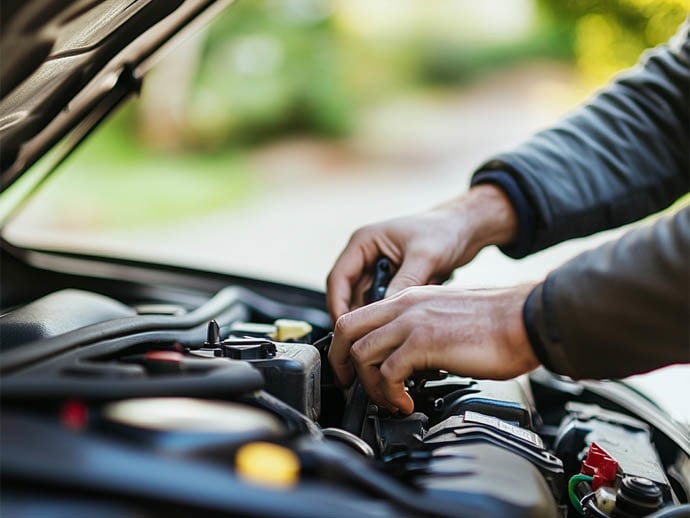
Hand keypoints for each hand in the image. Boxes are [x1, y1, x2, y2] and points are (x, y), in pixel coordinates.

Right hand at [326, 184, 517, 322]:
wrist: (467, 229)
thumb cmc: (445, 230)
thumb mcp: (424, 256)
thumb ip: (404, 282)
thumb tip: (386, 311)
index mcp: (364, 242)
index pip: (338, 278)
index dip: (338, 305)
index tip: (347, 329)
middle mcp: (366, 256)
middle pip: (349, 294)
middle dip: (359, 316)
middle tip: (370, 338)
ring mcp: (379, 270)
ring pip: (367, 303)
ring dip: (377, 316)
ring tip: (390, 331)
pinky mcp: (393, 282)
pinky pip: (384, 305)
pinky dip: (391, 314)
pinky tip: (403, 323)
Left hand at [328, 284, 539, 413]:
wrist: (527, 317)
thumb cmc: (497, 323)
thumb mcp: (446, 317)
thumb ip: (421, 330)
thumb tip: (407, 359)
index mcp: (408, 298)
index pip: (357, 316)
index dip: (345, 346)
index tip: (352, 370)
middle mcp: (404, 305)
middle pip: (345, 329)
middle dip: (340, 363)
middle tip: (351, 387)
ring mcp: (412, 321)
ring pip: (361, 352)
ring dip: (369, 385)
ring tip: (389, 400)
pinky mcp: (424, 341)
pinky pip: (388, 372)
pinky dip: (390, 394)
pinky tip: (407, 403)